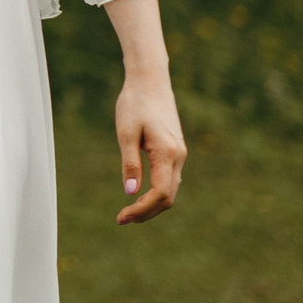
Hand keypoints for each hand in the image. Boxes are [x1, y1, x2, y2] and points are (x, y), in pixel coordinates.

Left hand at [101, 0, 184, 224]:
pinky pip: (169, 180)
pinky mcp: (176, 152)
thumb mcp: (126, 132)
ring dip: (152, 205)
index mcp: (168, 154)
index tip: (121, 217)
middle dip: (146, 212)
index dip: (142, 210)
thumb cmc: (134, 104)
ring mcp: (180, 155)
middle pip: (168, 198)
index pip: (159, 194)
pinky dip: (157, 193)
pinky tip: (139, 195)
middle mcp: (179, 158)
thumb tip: (130, 192)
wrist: (150, 82)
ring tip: (128, 212)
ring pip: (170, 190)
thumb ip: (129, 162)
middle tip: (121, 219)